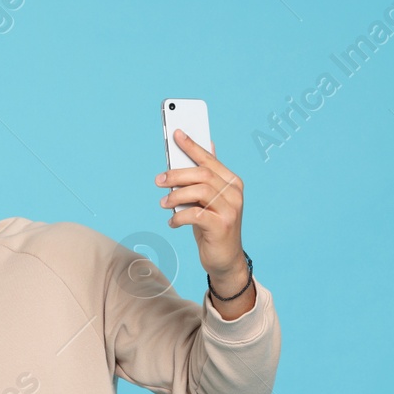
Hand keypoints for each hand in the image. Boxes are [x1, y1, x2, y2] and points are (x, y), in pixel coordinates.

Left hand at [155, 128, 245, 292]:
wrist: (226, 260)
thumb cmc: (213, 227)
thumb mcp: (209, 200)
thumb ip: (207, 176)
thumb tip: (206, 145)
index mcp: (231, 181)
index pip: (209, 159)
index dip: (192, 145)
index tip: (176, 133)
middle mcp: (234, 192)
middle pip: (201, 174)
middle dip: (176, 174)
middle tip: (158, 180)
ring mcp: (230, 209)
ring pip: (198, 191)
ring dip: (175, 196)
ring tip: (164, 204)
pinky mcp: (222, 225)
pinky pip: (195, 214)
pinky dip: (179, 217)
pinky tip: (172, 222)